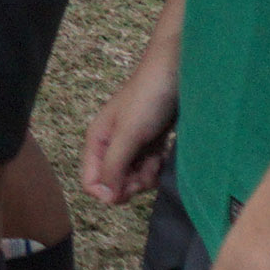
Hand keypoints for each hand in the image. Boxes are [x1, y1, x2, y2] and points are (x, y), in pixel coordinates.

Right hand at [82, 34, 183, 205]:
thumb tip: (105, 198)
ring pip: (133, 177)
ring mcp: (132, 144)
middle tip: (147, 171)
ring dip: (146, 175)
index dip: (108, 192)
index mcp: (97, 141)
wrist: (177, 71)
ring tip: (157, 159)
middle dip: (131, 184)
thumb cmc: (148, 97)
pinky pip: (149, 167)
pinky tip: (163, 155)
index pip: (91, 181)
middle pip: (114, 182)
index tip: (129, 189)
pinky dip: (157, 167)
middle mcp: (111, 144)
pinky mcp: (151, 142)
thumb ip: (114, 166)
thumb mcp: (128, 134)